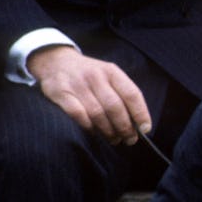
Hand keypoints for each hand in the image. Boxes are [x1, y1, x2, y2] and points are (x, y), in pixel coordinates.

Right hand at [28, 45, 151, 143]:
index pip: (131, 93)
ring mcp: (77, 84)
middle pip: (115, 106)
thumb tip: (138, 123)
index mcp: (111, 71)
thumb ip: (122, 94)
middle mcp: (96, 76)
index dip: (140, 113)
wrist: (56, 61)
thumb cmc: (89, 75)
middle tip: (129, 140)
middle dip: (125, 127)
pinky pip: (78, 115)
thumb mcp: (108, 75)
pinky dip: (89, 127)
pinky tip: (94, 133)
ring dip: (108, 131)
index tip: (145, 129)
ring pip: (97, 113)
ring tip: (114, 139)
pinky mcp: (61, 93)